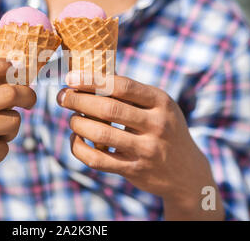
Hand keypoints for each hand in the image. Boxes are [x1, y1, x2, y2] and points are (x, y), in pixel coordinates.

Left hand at [57, 71, 223, 219]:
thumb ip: (132, 93)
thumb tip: (91, 75)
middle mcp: (157, 125)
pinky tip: (76, 139)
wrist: (187, 173)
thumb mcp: (159, 106)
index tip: (70, 77)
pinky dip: (79, 148)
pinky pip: (98, 160)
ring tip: (71, 118)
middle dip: (78, 100)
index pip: (122, 85)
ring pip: (101, 134)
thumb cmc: (165, 129)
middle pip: (109, 108)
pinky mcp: (135, 171)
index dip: (92, 80)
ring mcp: (147, 150)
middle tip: (62, 96)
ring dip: (77, 123)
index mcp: (161, 102)